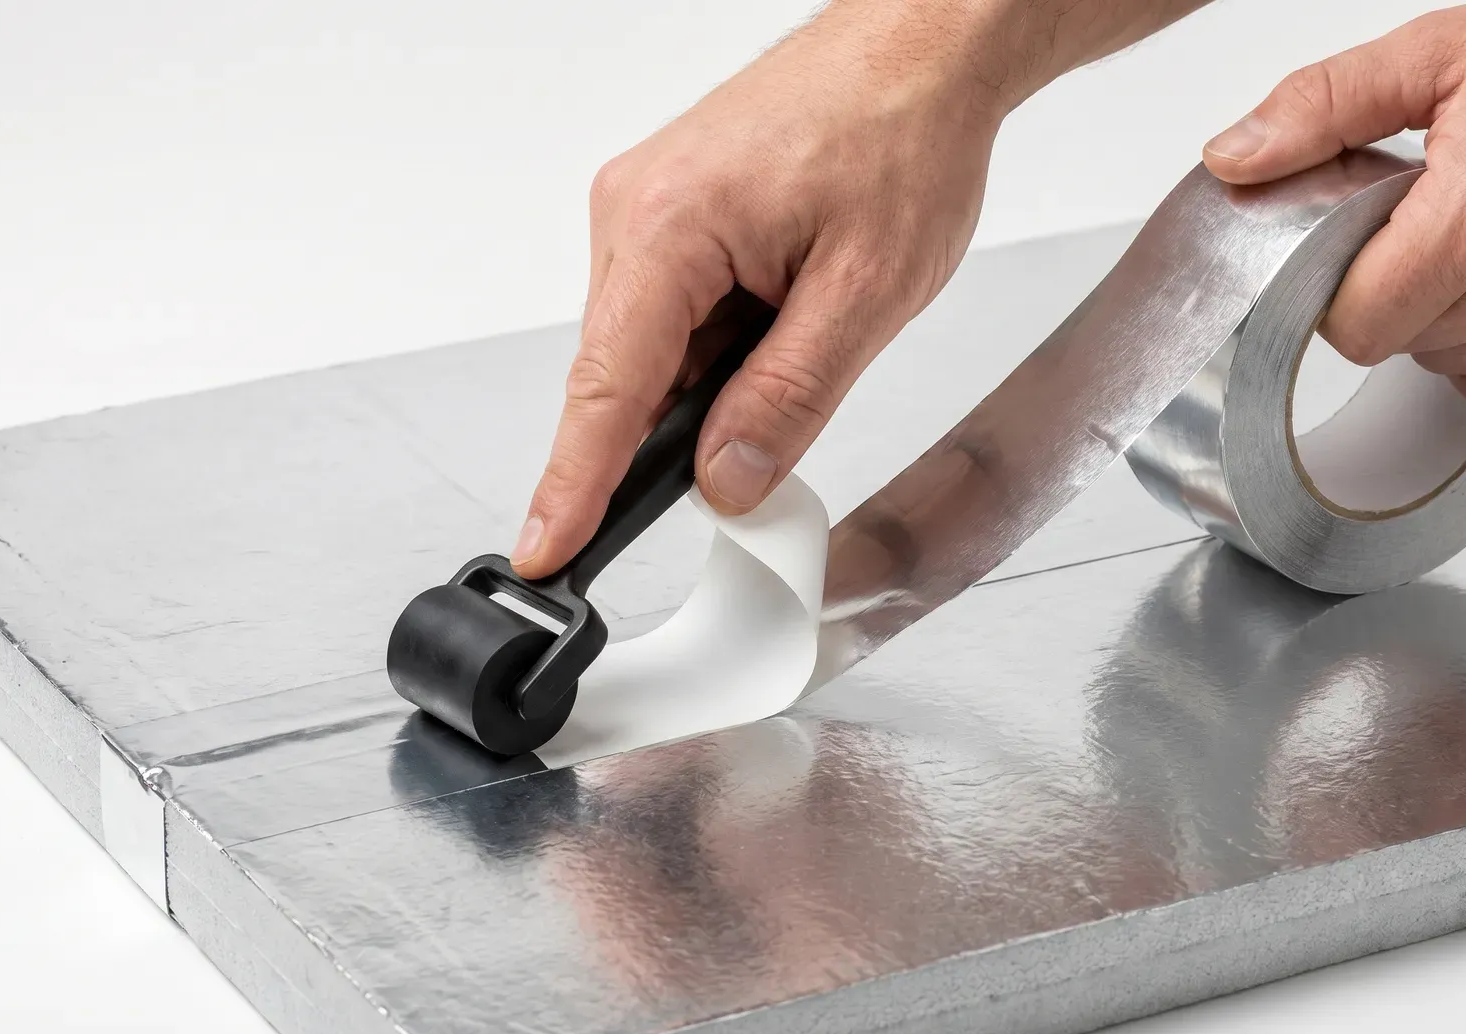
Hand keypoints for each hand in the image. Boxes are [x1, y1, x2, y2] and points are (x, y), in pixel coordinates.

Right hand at [510, 8, 1010, 576]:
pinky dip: (721, 339)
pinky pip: (673, 310)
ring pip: (656, 348)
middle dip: (685, 429)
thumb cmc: (903, 133)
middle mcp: (633, 210)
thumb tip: (727, 483)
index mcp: (669, 226)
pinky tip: (785, 309)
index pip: (605, 390)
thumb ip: (789, 398)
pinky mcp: (670, 210)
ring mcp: (644, 207)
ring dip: (718, 374)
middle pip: (626, 375)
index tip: (544, 551)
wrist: (921, 47)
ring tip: (809, 322)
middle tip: (771, 430)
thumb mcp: (866, 292)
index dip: (573, 485)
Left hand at [1203, 0, 1465, 417]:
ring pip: (1452, 367)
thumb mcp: (1441, 52)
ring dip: (1449, 318)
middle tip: (1433, 219)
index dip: (1336, 289)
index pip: (1355, 325)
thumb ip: (1321, 109)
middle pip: (1400, 344)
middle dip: (1396, 288)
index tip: (1352, 249)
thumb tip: (1237, 158)